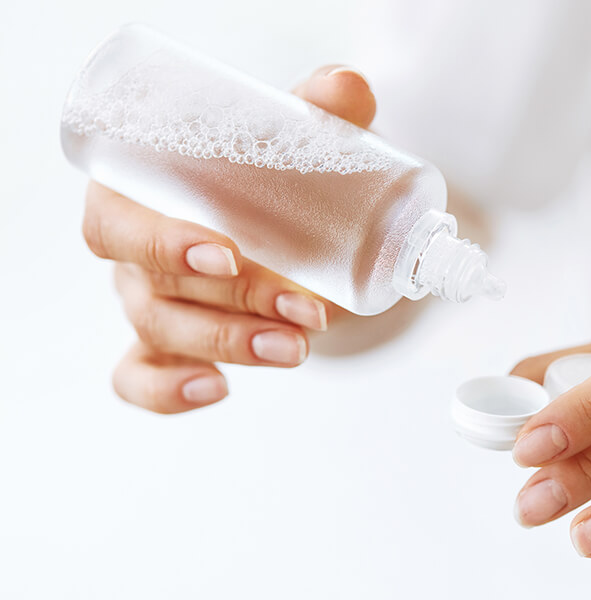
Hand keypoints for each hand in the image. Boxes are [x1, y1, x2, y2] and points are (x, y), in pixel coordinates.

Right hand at [82, 66, 376, 413]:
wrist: (282, 217)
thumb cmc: (270, 174)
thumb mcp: (292, 139)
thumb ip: (319, 111)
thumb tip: (346, 88)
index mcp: (141, 190)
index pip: (118, 219)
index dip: (163, 242)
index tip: (230, 255)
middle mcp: (135, 251)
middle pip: (151, 286)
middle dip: (230, 305)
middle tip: (304, 312)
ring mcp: (148, 301)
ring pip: (161, 333)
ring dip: (230, 345)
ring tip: (298, 348)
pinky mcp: (167, 345)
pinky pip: (141, 379)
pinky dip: (168, 393)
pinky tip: (217, 390)